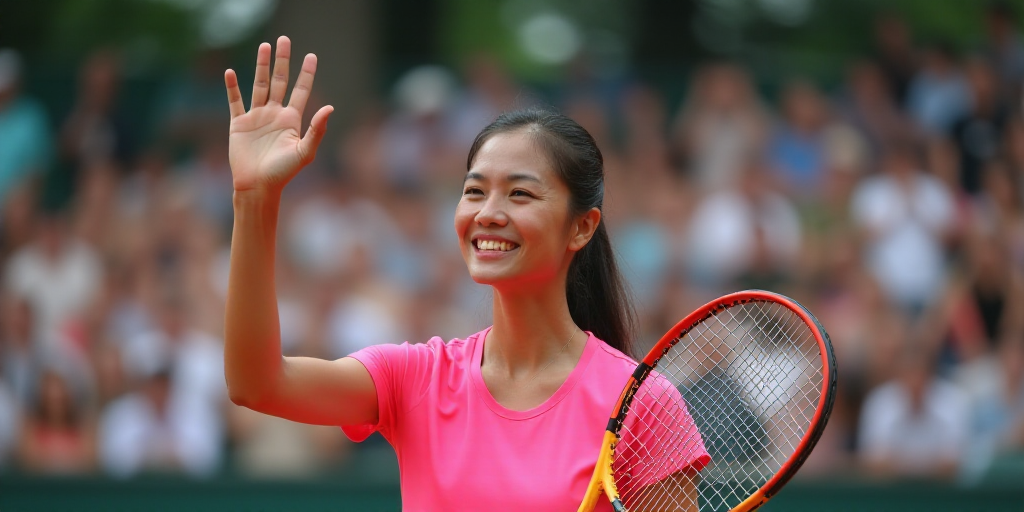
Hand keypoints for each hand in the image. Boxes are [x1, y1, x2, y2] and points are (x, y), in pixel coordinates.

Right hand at [224, 36, 332, 193]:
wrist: (258, 186)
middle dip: (282, 61)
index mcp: (292, 120)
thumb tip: (330, 107)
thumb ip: (317, 130)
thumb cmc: (283, 173)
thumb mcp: (304, 152)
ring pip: (259, 85)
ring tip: (264, 46)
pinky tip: (230, 72)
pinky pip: (235, 101)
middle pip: (279, 81)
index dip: (306, 74)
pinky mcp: (239, 124)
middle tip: (284, 40)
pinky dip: (232, 87)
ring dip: (261, 66)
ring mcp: (257, 118)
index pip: (301, 90)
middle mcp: (275, 115)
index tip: (311, 56)